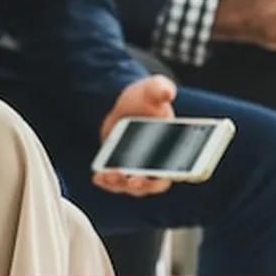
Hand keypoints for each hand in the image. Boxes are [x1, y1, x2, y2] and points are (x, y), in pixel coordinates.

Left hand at [94, 76, 176, 197]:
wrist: (124, 104)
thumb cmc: (144, 99)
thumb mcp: (152, 89)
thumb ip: (160, 89)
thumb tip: (166, 92)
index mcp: (172, 149)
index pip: (177, 169)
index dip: (172, 175)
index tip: (163, 175)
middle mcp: (156, 163)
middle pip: (152, 184)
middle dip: (144, 185)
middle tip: (134, 180)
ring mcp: (137, 168)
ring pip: (131, 185)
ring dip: (121, 184)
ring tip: (110, 175)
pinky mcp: (120, 168)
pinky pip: (114, 181)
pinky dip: (106, 182)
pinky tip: (98, 177)